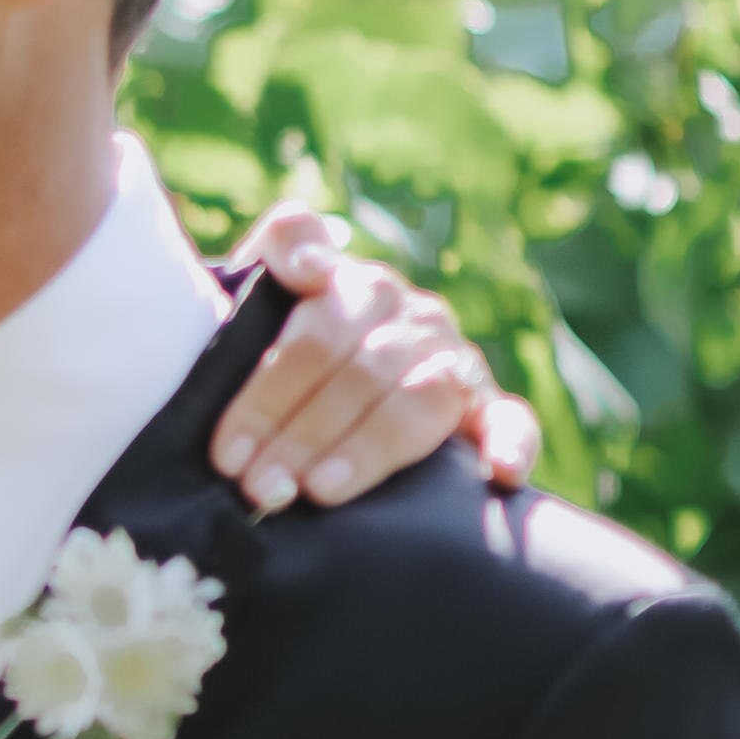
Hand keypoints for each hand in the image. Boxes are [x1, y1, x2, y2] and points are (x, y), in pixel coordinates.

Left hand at [215, 209, 538, 512]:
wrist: (340, 368)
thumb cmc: (286, 338)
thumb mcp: (270, 285)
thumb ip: (282, 246)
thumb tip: (307, 262)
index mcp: (360, 288)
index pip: (316, 337)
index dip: (269, 395)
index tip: (227, 453)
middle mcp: (412, 317)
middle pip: (360, 375)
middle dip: (303, 435)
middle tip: (260, 488)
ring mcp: (453, 360)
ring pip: (420, 400)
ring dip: (369, 449)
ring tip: (319, 491)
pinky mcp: (487, 406)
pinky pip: (511, 419)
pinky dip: (513, 442)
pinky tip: (500, 474)